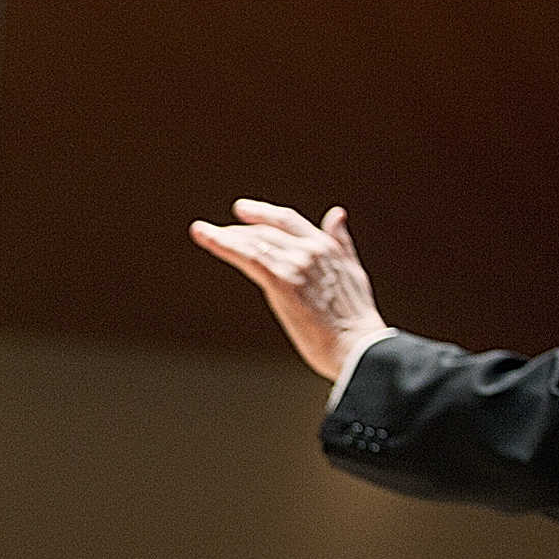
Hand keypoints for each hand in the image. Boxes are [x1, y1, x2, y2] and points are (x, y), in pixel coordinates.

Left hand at [189, 200, 388, 381]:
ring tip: (201, 231)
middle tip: (215, 229)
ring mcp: (296, 264)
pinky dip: (224, 245)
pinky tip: (207, 238)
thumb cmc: (355, 321)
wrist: (358, 348)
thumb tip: (336, 214)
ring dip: (224, 235)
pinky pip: (247, 256)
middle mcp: (311, 250)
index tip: (243, 210)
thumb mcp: (352, 272)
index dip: (264, 214)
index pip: (288, 222)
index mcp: (327, 247)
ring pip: (253, 242)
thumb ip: (341, 243)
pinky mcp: (283, 281)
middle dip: (239, 228)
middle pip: (266, 231)